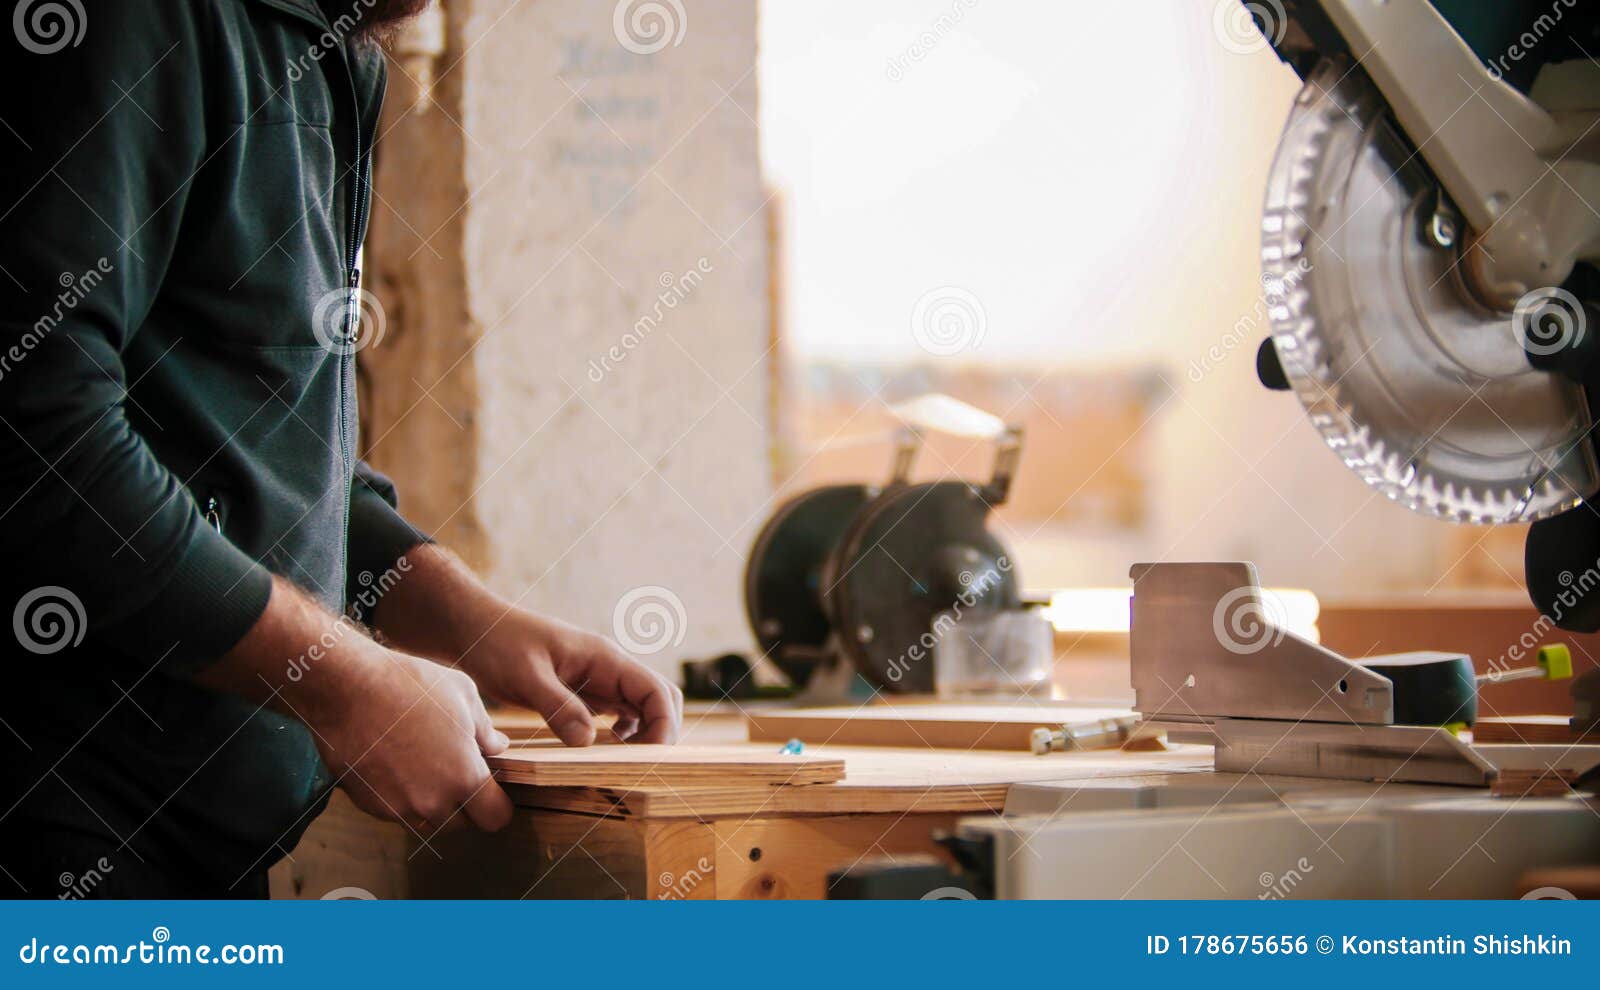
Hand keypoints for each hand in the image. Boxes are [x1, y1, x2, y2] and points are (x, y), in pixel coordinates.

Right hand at [308, 648, 515, 834]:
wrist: (348, 689)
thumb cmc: (409, 686)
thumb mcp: (464, 696)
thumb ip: (486, 731)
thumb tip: (498, 746)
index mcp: (464, 777)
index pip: (496, 817)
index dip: (497, 804)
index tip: (491, 789)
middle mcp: (433, 802)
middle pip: (462, 822)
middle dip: (464, 802)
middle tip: (454, 768)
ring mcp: (399, 808)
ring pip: (429, 821)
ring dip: (432, 803)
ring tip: (424, 764)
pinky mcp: (371, 806)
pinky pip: (398, 812)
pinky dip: (402, 797)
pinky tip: (397, 764)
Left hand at [367, 544, 683, 747]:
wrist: (477, 629)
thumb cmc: (498, 643)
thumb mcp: (525, 675)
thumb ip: (558, 705)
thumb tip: (589, 740)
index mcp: (605, 658)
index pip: (656, 690)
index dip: (664, 725)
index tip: (650, 758)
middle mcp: (609, 668)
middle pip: (660, 698)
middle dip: (661, 732)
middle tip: (641, 766)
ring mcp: (598, 679)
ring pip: (642, 707)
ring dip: (645, 734)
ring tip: (625, 764)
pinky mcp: (583, 692)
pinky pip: (619, 713)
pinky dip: (625, 734)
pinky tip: (604, 750)